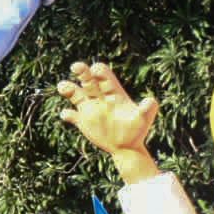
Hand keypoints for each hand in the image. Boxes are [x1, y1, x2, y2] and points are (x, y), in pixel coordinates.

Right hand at [57, 62, 160, 182]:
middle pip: (88, 80)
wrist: (126, 147)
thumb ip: (148, 109)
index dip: (100, 72)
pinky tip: (66, 114)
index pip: (104, 77)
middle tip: (76, 66)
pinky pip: (72, 116)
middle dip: (82, 72)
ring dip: (68, 89)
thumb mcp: (144, 119)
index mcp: (113, 93)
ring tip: (62, 86)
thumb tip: (150, 100)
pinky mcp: (83, 121)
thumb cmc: (137, 131)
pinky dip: (67, 115)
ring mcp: (90, 108)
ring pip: (76, 94)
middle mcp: (99, 98)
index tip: (96, 70)